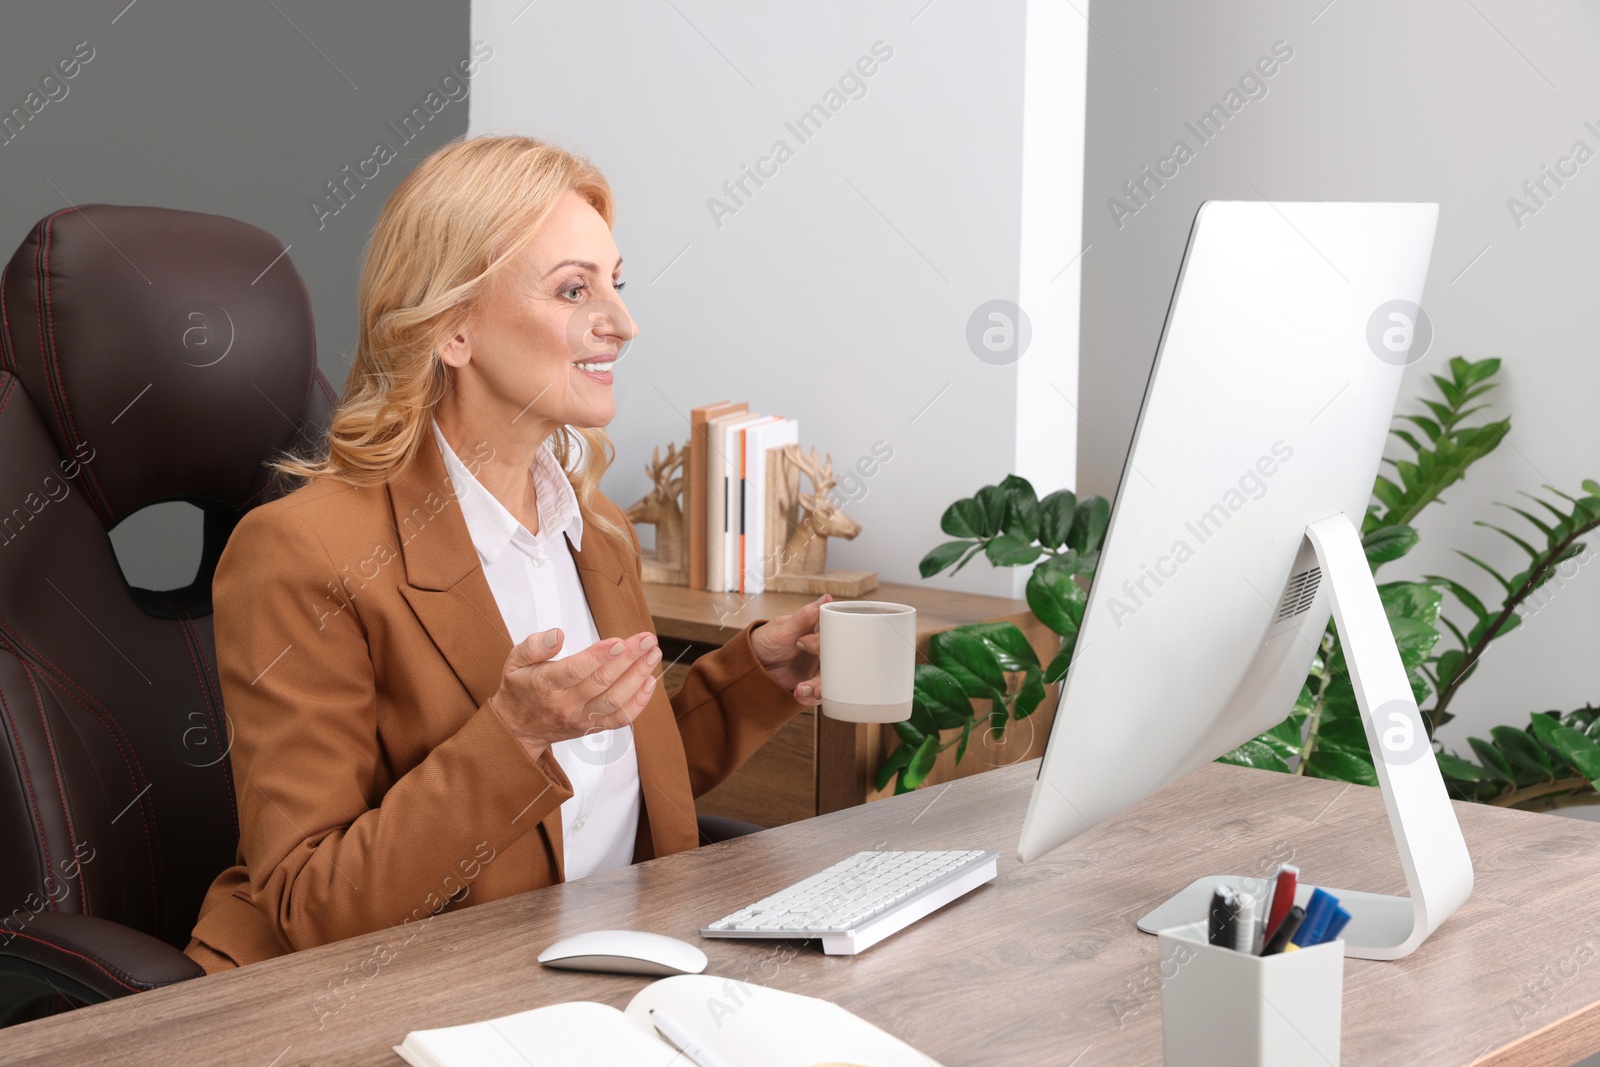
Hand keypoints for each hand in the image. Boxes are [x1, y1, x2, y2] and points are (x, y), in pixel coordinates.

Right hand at [488, 628, 662, 760]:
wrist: (517, 730)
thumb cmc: (520, 688)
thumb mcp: (515, 661)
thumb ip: (534, 645)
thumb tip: (558, 634)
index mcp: (546, 685)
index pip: (576, 670)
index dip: (599, 656)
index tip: (620, 642)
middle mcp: (566, 704)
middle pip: (602, 682)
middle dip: (629, 659)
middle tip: (647, 639)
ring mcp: (581, 718)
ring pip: (615, 701)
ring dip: (638, 677)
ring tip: (653, 655)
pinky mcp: (592, 728)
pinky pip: (620, 719)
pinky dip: (639, 703)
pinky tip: (649, 681)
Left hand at [749, 594, 829, 705]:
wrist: (751, 664)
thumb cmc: (767, 639)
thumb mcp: (784, 628)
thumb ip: (805, 616)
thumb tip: (827, 599)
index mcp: (820, 634)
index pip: (836, 637)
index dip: (827, 644)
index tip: (809, 646)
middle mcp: (823, 652)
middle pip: (837, 663)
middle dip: (829, 674)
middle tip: (815, 680)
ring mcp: (817, 669)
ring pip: (830, 681)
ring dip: (819, 688)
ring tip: (802, 690)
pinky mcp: (810, 685)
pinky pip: (818, 694)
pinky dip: (810, 697)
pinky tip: (797, 694)